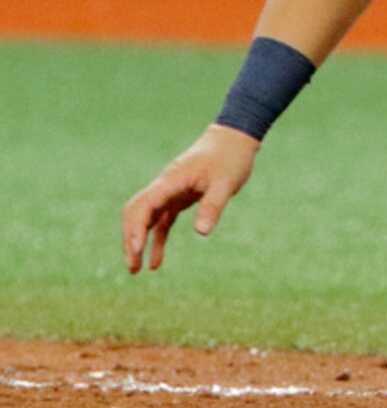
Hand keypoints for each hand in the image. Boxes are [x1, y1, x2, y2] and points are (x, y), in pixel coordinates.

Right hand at [121, 125, 259, 273]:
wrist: (235, 137)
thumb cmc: (231, 157)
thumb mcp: (227, 182)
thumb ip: (213, 205)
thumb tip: (201, 233)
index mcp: (172, 180)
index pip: (144, 204)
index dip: (136, 227)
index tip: (136, 249)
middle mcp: (165, 186)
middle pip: (136, 213)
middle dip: (130, 239)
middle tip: (133, 266)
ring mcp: (170, 192)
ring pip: (145, 219)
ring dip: (138, 242)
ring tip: (136, 270)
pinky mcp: (179, 197)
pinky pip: (162, 222)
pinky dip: (156, 240)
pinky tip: (155, 262)